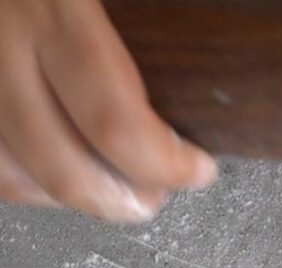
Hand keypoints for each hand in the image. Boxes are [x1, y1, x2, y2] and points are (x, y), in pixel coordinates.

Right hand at [0, 0, 215, 221]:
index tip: (198, 168)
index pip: (115, 123)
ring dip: (72, 197)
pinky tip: (53, 170)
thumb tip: (225, 13)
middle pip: (64, 167)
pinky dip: (21, 179)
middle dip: (124, 198)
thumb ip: (142, 15)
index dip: (166, 164)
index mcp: (50, 4)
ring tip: (113, 187)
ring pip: (14, 175)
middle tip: (157, 194)